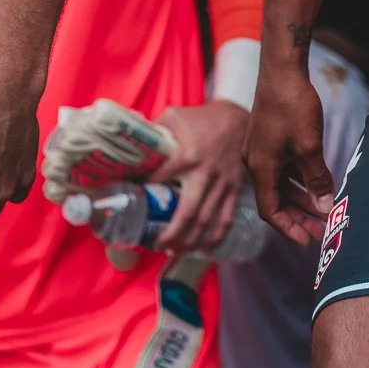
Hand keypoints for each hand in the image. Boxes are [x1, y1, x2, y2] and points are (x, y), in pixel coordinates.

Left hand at [148, 101, 249, 253]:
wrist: (238, 116)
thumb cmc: (201, 118)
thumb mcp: (174, 116)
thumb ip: (154, 131)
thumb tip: (130, 145)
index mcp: (185, 155)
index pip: (159, 182)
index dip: (144, 196)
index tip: (133, 208)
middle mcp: (203, 172)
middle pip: (187, 213)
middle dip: (171, 234)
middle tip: (158, 246)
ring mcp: (221, 182)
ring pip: (206, 220)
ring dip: (190, 240)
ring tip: (176, 252)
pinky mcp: (235, 187)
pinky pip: (226, 217)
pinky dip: (216, 236)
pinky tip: (206, 249)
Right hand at [246, 72, 334, 247]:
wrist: (282, 68)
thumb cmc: (292, 105)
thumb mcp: (309, 145)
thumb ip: (316, 178)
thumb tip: (325, 206)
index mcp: (260, 168)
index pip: (271, 211)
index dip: (289, 228)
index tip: (308, 241)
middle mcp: (256, 162)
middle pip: (276, 200)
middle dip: (298, 216)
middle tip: (321, 230)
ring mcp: (261, 150)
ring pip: (281, 184)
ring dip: (300, 198)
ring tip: (322, 209)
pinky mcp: (269, 138)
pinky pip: (283, 168)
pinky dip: (298, 179)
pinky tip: (316, 182)